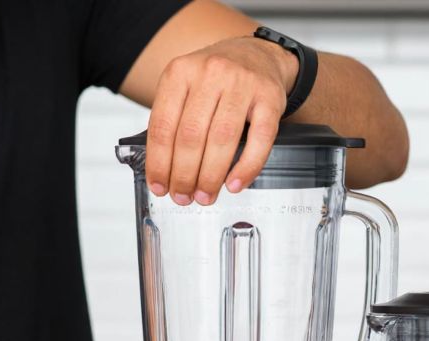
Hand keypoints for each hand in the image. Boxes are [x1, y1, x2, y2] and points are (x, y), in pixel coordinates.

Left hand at [145, 36, 297, 205]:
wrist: (257, 55)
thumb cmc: (215, 81)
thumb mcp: (186, 88)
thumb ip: (172, 121)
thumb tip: (164, 174)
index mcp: (180, 72)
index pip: (162, 126)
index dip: (159, 163)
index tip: (160, 187)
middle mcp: (210, 73)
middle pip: (191, 136)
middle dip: (184, 175)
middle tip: (184, 197)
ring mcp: (242, 84)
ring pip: (222, 139)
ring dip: (211, 176)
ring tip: (205, 196)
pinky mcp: (270, 97)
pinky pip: (259, 140)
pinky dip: (246, 167)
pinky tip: (234, 184)